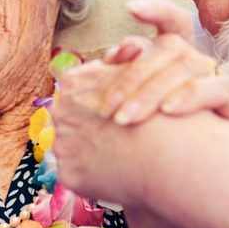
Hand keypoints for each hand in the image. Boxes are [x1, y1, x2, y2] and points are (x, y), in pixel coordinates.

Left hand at [50, 61, 158, 206]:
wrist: (168, 154)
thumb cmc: (158, 110)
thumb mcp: (138, 74)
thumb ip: (120, 62)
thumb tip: (116, 52)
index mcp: (74, 84)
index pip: (78, 88)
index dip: (99, 98)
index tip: (116, 109)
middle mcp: (61, 112)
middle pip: (71, 117)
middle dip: (89, 123)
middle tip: (114, 133)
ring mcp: (62, 144)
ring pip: (71, 146)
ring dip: (88, 150)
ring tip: (116, 156)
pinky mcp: (68, 173)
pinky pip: (77, 173)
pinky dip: (92, 175)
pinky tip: (114, 174)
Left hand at [93, 0, 228, 125]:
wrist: (195, 170)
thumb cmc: (157, 138)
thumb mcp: (134, 104)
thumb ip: (122, 76)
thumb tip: (113, 55)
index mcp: (175, 56)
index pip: (173, 22)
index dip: (157, 10)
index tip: (131, 8)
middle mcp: (197, 62)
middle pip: (170, 48)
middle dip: (133, 76)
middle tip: (107, 108)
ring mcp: (216, 80)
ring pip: (189, 66)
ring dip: (153, 92)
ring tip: (127, 119)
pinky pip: (219, 88)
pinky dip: (191, 96)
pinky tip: (168, 111)